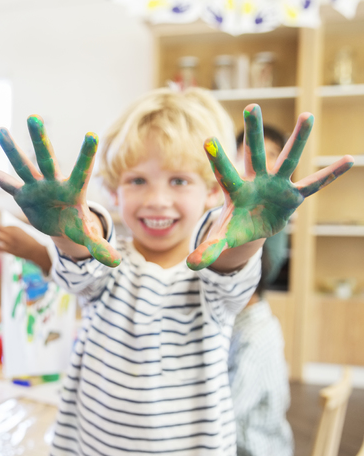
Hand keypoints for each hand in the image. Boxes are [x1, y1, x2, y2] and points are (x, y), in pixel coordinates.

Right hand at [0, 116, 120, 266]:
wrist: (61, 224)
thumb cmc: (76, 225)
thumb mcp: (87, 237)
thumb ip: (100, 247)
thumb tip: (116, 263)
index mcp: (73, 191)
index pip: (82, 170)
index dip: (86, 154)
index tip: (92, 135)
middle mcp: (53, 183)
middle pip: (46, 159)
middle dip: (40, 140)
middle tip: (34, 117)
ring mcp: (37, 187)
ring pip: (23, 166)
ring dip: (11, 150)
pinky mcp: (23, 194)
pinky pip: (6, 183)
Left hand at [0, 225, 52, 273]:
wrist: (35, 251)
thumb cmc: (29, 240)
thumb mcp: (21, 231)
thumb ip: (11, 229)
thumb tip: (2, 229)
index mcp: (15, 228)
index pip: (0, 226)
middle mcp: (12, 234)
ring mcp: (10, 242)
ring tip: (1, 240)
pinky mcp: (9, 250)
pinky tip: (0, 247)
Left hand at [187, 104, 353, 269]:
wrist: (254, 225)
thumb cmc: (237, 226)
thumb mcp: (224, 238)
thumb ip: (209, 248)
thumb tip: (190, 266)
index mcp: (236, 190)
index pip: (225, 172)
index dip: (217, 158)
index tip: (207, 138)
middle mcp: (256, 181)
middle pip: (254, 154)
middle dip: (253, 133)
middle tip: (252, 106)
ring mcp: (277, 185)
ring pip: (288, 159)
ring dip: (298, 139)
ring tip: (307, 115)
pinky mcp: (294, 195)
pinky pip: (314, 184)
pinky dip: (330, 175)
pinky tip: (349, 160)